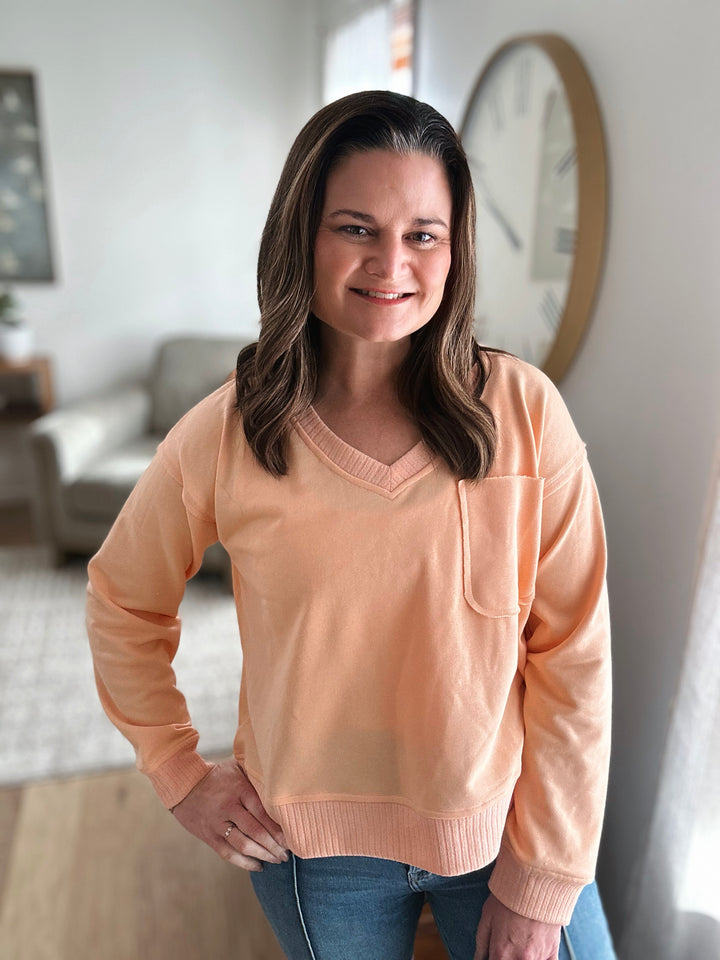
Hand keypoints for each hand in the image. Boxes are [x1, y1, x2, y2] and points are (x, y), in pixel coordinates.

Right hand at [171, 758, 289, 870]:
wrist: (184, 784)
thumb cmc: (218, 775)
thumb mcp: (237, 766)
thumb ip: (256, 773)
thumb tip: (281, 777)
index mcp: (239, 789)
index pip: (263, 811)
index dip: (278, 827)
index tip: (290, 837)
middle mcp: (229, 808)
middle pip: (256, 831)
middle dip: (274, 845)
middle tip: (287, 853)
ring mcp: (218, 824)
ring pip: (244, 845)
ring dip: (263, 855)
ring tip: (277, 859)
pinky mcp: (209, 837)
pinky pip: (229, 854)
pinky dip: (245, 863)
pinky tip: (259, 866)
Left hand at [474, 894, 560, 959]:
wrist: (535, 883)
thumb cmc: (509, 897)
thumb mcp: (487, 917)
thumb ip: (482, 944)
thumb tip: (478, 959)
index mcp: (501, 954)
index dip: (493, 959)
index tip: (495, 954)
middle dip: (508, 958)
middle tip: (507, 950)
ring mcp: (538, 958)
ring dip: (523, 959)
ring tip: (520, 947)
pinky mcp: (553, 952)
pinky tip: (535, 954)